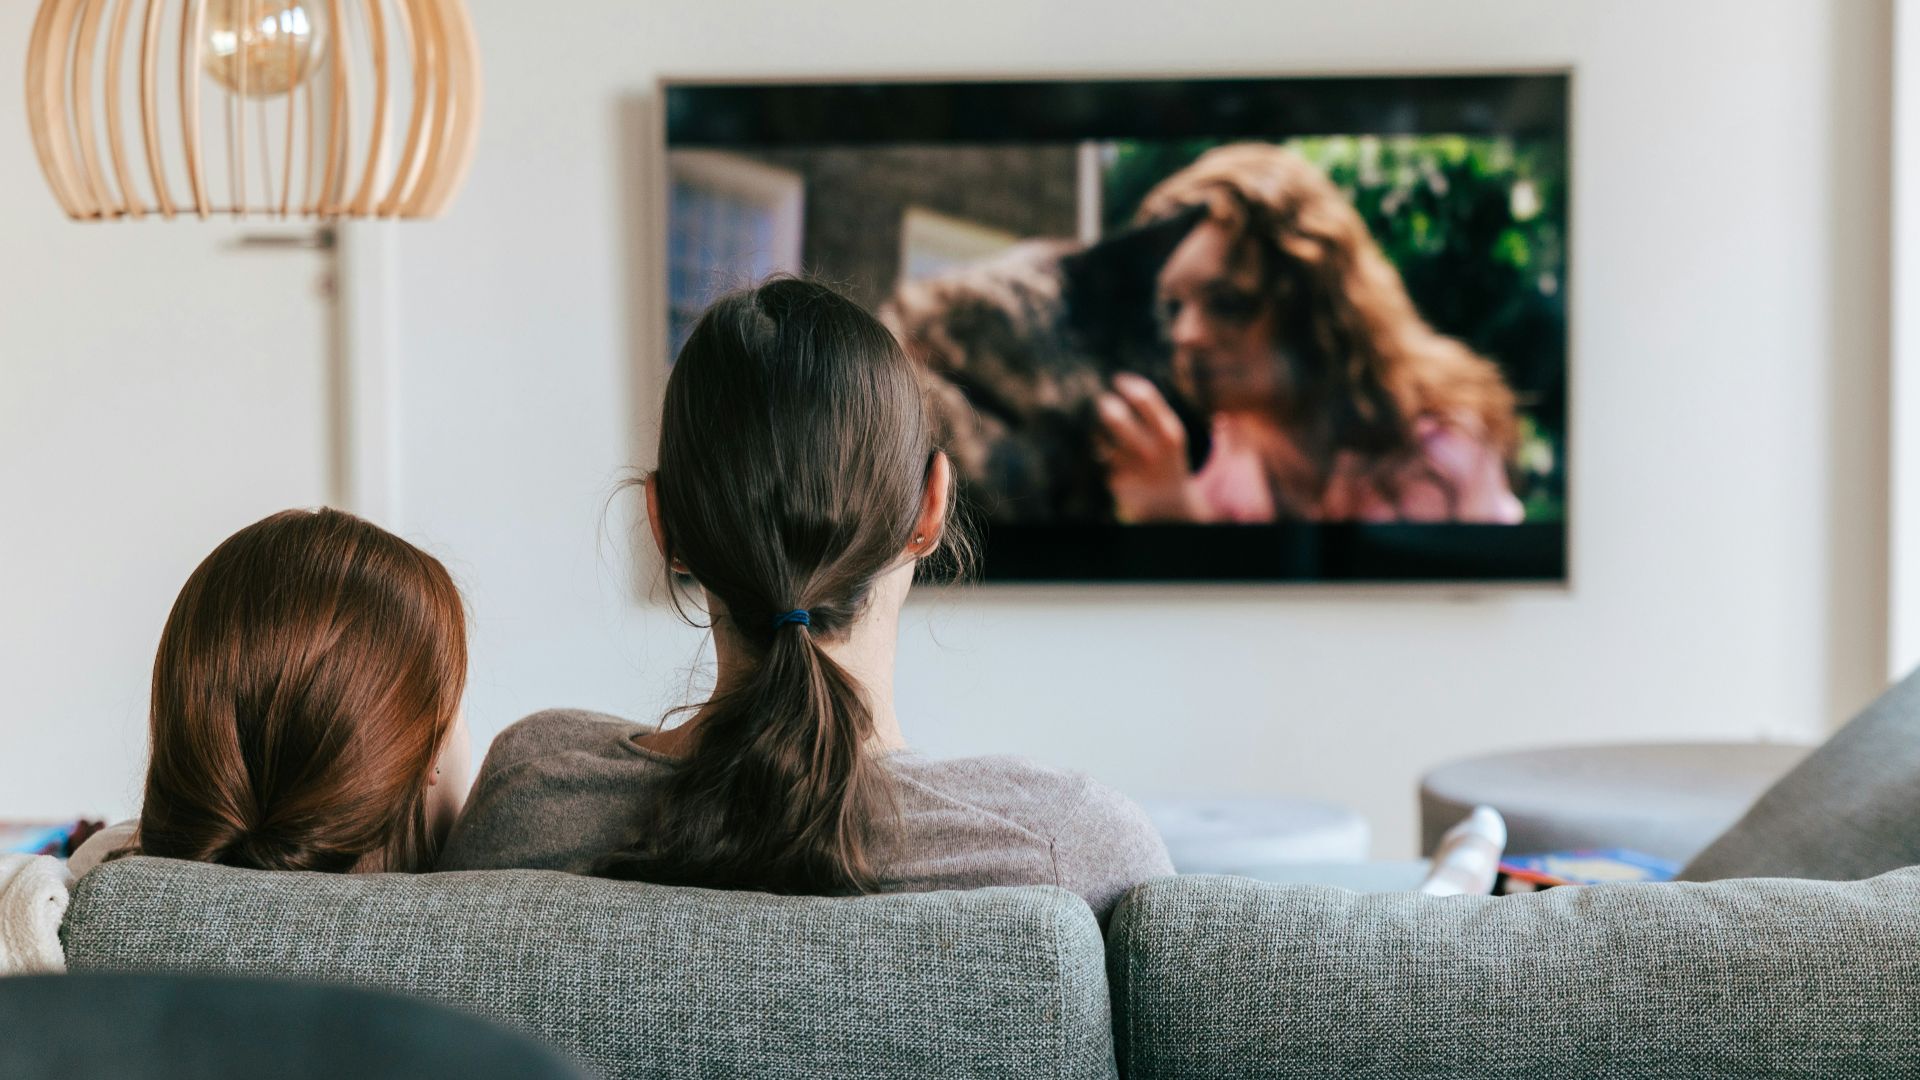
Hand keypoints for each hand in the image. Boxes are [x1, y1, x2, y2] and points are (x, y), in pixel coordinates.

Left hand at [1095, 374, 1209, 522]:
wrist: (1169, 504)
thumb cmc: (1166, 458)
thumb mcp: (1170, 434)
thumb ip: (1153, 410)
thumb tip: (1121, 378)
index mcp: (1169, 433)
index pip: (1144, 398)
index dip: (1126, 384)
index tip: (1116, 379)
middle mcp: (1152, 451)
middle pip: (1117, 419)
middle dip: (1103, 405)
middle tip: (1100, 401)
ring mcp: (1132, 469)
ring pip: (1101, 439)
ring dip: (1095, 429)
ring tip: (1097, 426)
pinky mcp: (1116, 482)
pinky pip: (1097, 457)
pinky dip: (1094, 450)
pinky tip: (1098, 450)